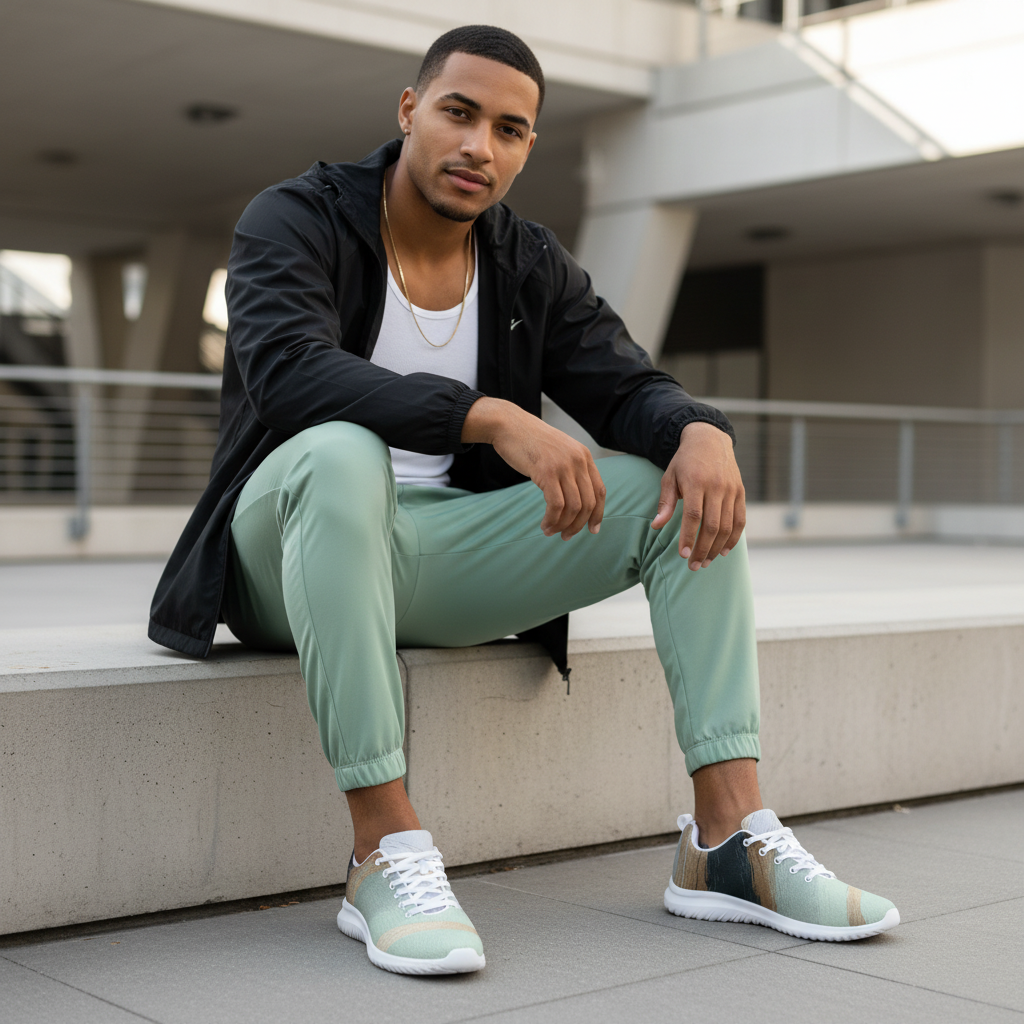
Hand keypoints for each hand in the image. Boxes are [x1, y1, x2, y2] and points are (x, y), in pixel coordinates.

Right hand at [462, 397, 605, 539]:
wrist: (509, 425)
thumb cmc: (530, 441)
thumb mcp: (559, 452)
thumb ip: (571, 469)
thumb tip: (576, 499)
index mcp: (584, 456)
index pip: (600, 491)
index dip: (598, 514)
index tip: (592, 529)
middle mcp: (578, 460)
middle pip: (588, 503)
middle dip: (578, 525)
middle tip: (566, 537)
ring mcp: (563, 466)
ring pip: (573, 507)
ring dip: (563, 525)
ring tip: (551, 532)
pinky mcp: (547, 472)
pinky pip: (556, 505)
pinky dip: (552, 520)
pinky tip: (544, 525)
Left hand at [651, 421, 745, 569]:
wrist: (710, 440)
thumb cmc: (685, 462)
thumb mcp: (669, 477)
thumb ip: (665, 502)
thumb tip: (656, 526)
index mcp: (695, 482)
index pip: (693, 516)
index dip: (689, 537)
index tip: (683, 555)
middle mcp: (716, 486)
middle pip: (712, 525)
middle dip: (703, 549)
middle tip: (694, 566)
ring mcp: (731, 490)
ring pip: (727, 526)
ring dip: (717, 548)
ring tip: (706, 562)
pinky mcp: (740, 492)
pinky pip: (740, 520)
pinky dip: (734, 538)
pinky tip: (724, 551)